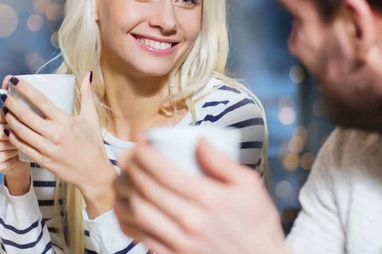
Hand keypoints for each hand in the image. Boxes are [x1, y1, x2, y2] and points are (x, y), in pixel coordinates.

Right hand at [0, 76, 30, 194]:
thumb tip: (9, 78)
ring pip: (3, 143)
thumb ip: (9, 96)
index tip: (18, 115)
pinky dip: (14, 153)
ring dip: (18, 141)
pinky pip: (4, 155)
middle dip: (15, 130)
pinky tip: (20, 151)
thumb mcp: (13, 114)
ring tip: (26, 140)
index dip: (7, 114)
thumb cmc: (17, 131)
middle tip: (26, 130)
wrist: (18, 157)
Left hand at [3, 72, 116, 217]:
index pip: (41, 101)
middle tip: (4, 96)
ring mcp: (47, 149)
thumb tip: (87, 75)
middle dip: (11, 104)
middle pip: (26, 116)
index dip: (25, 89)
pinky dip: (13, 137)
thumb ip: (87, 95)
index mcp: (65, 121)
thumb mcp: (91, 117)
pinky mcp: (43, 161)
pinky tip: (7, 130)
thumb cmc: (92, 143)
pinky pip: (23, 147)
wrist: (93, 173)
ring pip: (21, 132)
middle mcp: (54, 134)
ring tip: (4, 110)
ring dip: (10, 120)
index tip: (15, 81)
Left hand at [113, 138, 286, 253]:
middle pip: (147, 189)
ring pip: (140, 213)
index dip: (145, 154)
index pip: (165, 172)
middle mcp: (192, 221)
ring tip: (124, 177)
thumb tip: (199, 140)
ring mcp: (181, 242)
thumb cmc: (257, 224)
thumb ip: (223, 162)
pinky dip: (131, 218)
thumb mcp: (250, 186)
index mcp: (210, 199)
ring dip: (126, 191)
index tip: (139, 141)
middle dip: (131, 167)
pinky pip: (143, 236)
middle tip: (126, 154)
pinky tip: (129, 204)